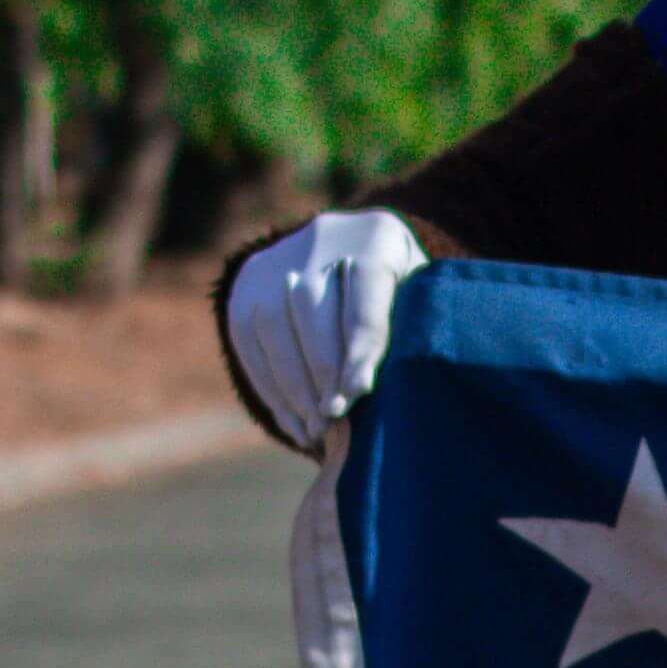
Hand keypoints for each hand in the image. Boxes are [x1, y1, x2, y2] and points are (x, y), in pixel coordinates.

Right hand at [223, 211, 430, 453]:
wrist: (351, 258)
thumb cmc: (404, 300)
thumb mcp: (421, 304)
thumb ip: (413, 332)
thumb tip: (401, 388)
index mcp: (376, 237)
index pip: (365, 289)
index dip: (360, 343)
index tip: (359, 391)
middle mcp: (320, 240)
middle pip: (312, 305)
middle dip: (322, 370)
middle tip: (334, 417)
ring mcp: (275, 261)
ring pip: (274, 323)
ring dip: (293, 384)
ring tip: (315, 429)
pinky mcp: (245, 289)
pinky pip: (249, 342)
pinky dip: (271, 388)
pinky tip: (295, 424)